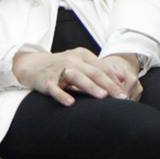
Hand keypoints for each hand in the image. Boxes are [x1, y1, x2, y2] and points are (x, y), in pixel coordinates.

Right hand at [11, 47, 135, 104]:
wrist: (33, 65)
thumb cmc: (62, 65)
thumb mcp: (80, 62)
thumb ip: (99, 69)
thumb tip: (122, 78)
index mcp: (82, 55)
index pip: (102, 66)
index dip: (115, 78)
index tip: (126, 90)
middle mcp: (72, 60)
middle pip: (94, 72)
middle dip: (109, 85)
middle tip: (121, 97)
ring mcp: (59, 69)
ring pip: (77, 77)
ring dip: (90, 87)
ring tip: (103, 96)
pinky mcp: (47, 81)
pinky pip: (55, 88)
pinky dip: (63, 95)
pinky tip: (71, 103)